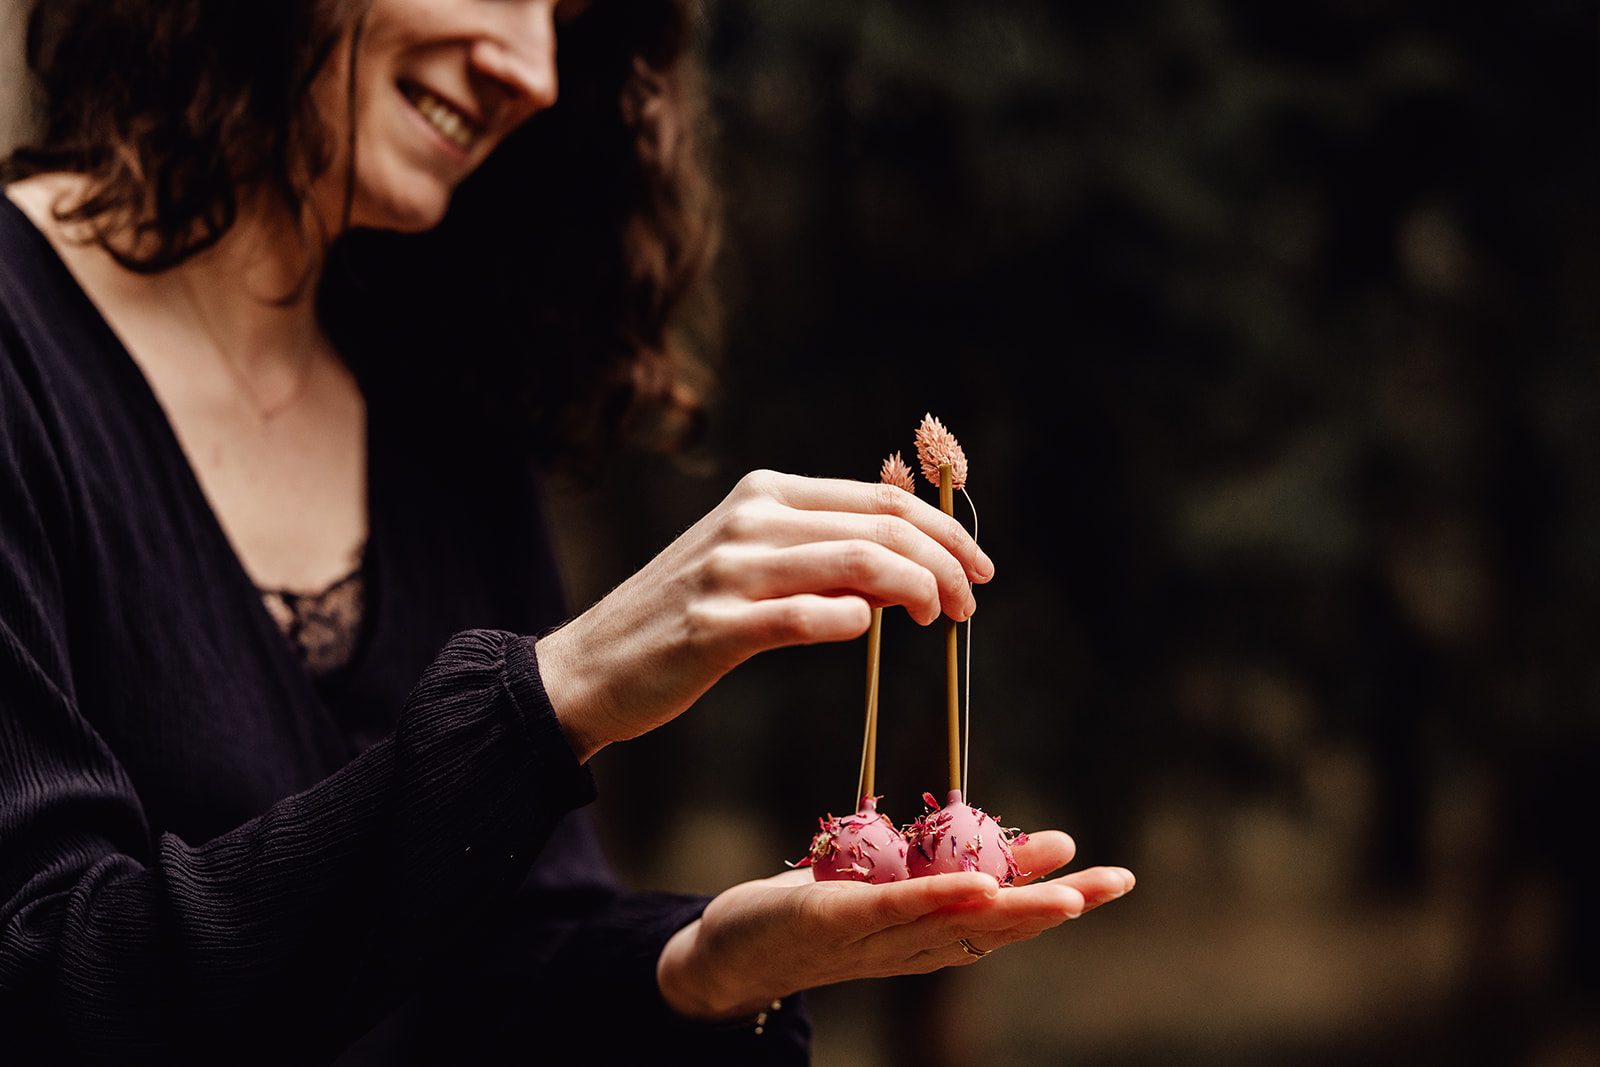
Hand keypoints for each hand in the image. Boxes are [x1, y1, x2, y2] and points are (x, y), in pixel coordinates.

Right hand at [536, 470, 992, 760]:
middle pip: (879, 527)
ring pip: (854, 564)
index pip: (878, 499)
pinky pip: (802, 617)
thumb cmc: (682, 618)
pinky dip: (847, 621)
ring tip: (935, 619)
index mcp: (764, 493)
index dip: (943, 531)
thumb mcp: (752, 565)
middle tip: (968, 604)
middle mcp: (750, 519)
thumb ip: (824, 557)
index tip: (977, 568)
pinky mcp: (712, 626)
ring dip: (917, 590)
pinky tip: (866, 630)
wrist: (589, 667)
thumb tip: (911, 568)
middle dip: (944, 563)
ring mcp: (728, 570)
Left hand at [655, 830, 1134, 1020]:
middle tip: (1115, 883)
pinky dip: (938, 898)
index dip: (1063, 901)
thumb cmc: (815, 917)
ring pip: (956, 923)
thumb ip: (945, 868)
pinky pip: (893, 909)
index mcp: (927, 935)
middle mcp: (912, 946)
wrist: (730, 956)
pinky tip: (977, 886)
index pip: (1005, 918)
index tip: (1117, 878)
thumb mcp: (888, 887)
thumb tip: (1003, 843)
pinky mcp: (834, 920)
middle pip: (995, 928)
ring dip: (1014, 910)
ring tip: (1066, 893)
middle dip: (1058, 908)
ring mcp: (875, 938)